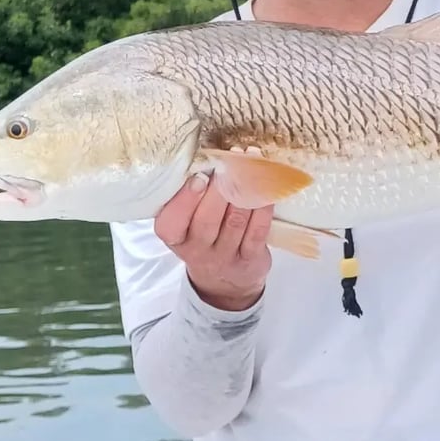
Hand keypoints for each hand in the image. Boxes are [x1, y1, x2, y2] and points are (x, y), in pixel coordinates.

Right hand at [155, 170, 273, 311]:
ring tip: (252, 164)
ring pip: (235, 222)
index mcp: (175, 237)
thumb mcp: (187, 225)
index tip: (199, 177)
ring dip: (245, 190)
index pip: (171, 222)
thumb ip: (192, 198)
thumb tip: (210, 157)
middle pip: (207, 220)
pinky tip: (268, 187)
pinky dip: (263, 206)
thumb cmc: (205, 239)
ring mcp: (225, 257)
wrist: (225, 283)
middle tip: (232, 163)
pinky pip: (258, 230)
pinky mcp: (250, 259)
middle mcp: (197, 250)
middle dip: (220, 189)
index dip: (185, 199)